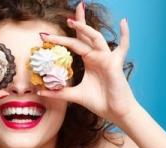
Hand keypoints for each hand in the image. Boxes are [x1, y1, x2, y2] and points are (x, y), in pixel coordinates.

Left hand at [38, 3, 136, 122]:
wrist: (114, 113)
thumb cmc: (99, 102)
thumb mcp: (74, 95)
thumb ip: (59, 92)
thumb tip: (40, 91)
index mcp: (89, 60)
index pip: (75, 43)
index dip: (61, 38)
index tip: (44, 36)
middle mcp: (97, 56)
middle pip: (85, 35)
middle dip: (76, 23)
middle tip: (66, 15)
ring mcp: (106, 58)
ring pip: (95, 38)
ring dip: (84, 28)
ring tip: (71, 21)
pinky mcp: (114, 64)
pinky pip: (123, 47)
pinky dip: (125, 35)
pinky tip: (124, 22)